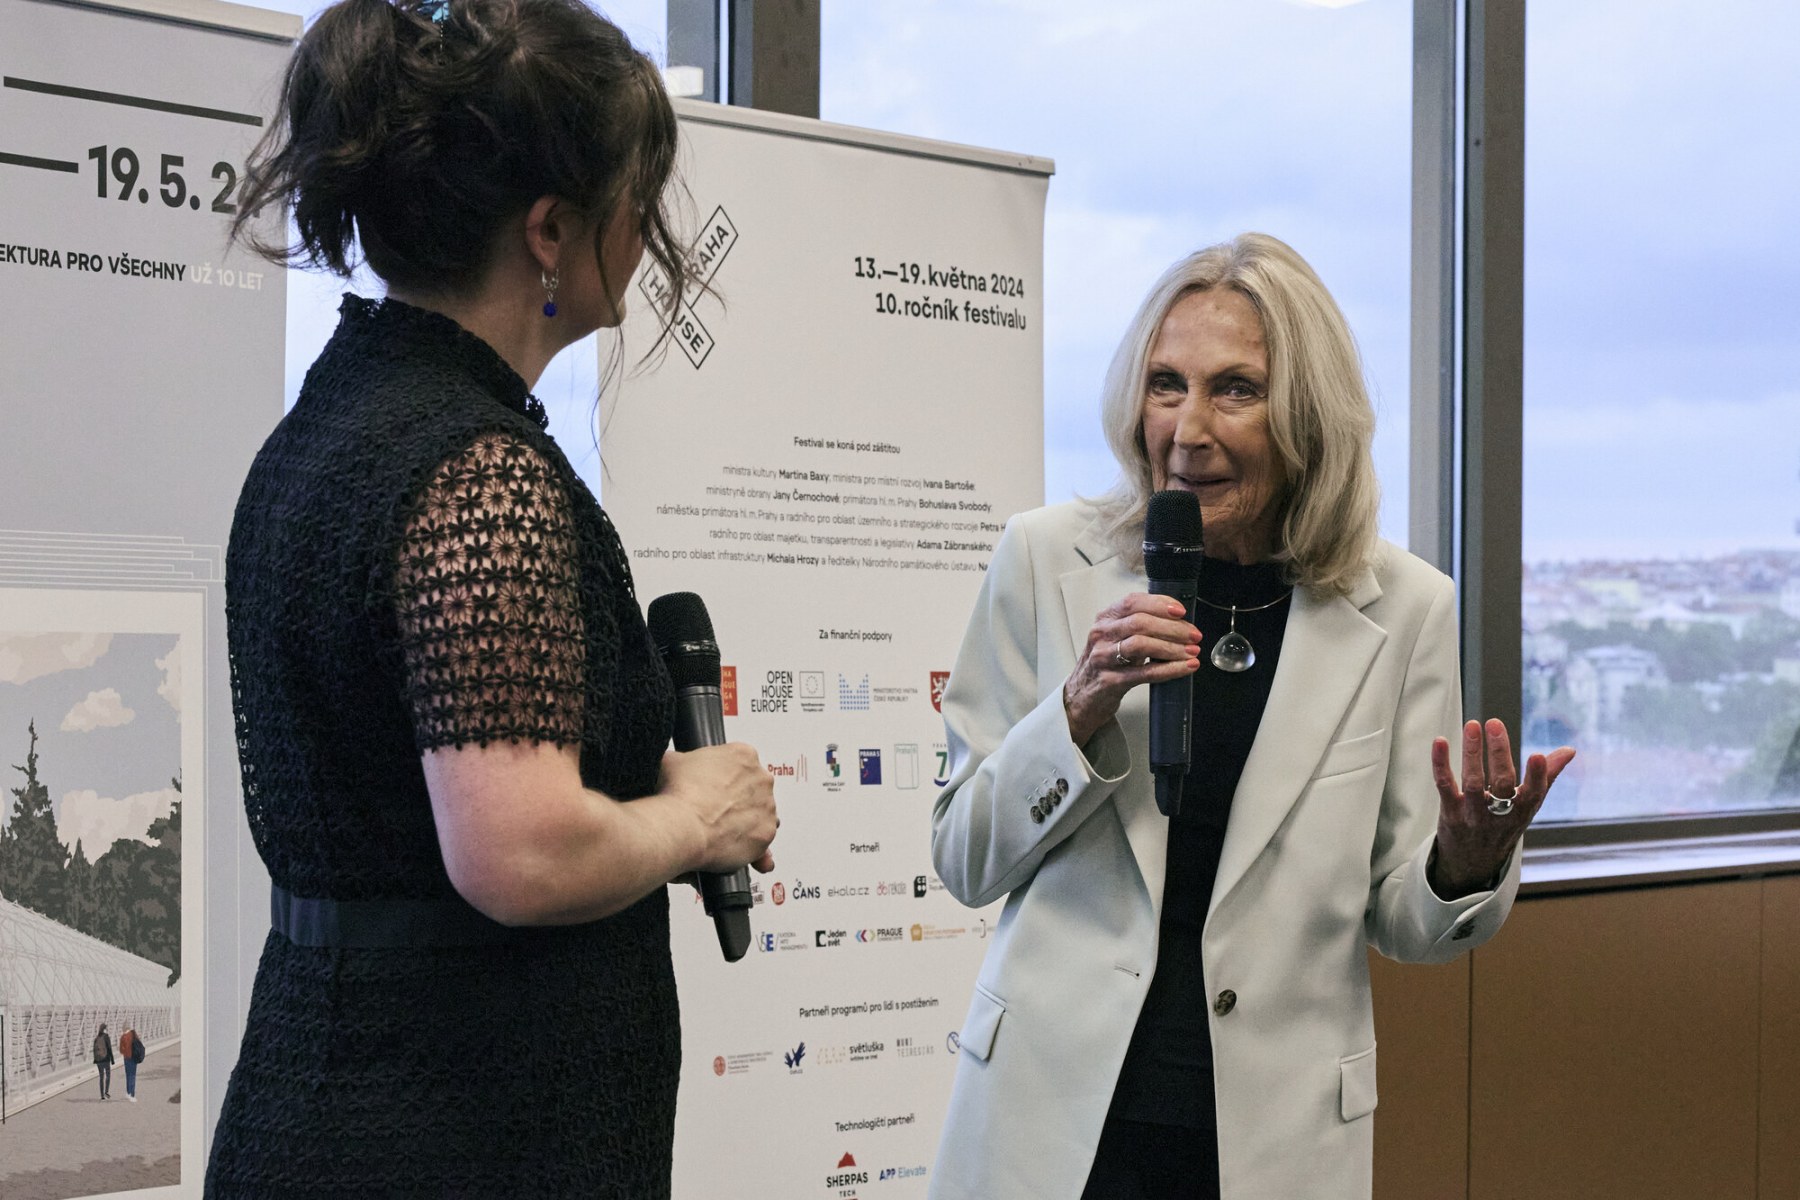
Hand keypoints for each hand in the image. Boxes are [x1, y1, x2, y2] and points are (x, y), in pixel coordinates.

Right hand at [660, 744, 777, 873]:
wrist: (681, 827)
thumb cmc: (678, 795)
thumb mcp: (672, 761)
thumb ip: (684, 760)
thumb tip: (678, 766)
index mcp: (743, 755)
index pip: (741, 765)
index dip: (725, 779)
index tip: (714, 788)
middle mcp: (762, 779)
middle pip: (754, 790)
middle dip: (738, 801)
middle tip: (716, 811)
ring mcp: (767, 807)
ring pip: (760, 816)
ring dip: (745, 823)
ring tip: (721, 831)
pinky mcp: (767, 833)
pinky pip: (761, 841)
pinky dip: (748, 845)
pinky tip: (729, 847)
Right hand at [1062, 593, 1200, 746]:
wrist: (1081, 697)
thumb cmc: (1105, 664)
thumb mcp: (1116, 638)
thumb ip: (1139, 626)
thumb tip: (1178, 622)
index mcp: (1105, 619)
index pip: (1133, 602)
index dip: (1160, 604)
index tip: (1181, 611)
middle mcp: (1101, 635)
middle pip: (1140, 622)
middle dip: (1173, 628)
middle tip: (1194, 635)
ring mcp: (1104, 658)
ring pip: (1142, 645)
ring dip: (1172, 647)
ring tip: (1192, 651)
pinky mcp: (1111, 681)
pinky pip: (1145, 673)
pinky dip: (1170, 669)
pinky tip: (1186, 668)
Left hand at [1429, 718, 1575, 897]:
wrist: (1473, 864)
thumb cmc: (1504, 826)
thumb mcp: (1528, 807)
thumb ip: (1547, 777)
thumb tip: (1570, 750)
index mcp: (1523, 811)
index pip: (1533, 794)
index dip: (1537, 776)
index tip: (1537, 755)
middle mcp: (1499, 815)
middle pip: (1501, 783)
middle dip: (1499, 753)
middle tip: (1494, 723)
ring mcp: (1473, 815)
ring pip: (1473, 783)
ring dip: (1472, 753)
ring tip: (1472, 725)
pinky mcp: (1450, 813)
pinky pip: (1445, 786)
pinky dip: (1441, 764)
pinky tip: (1440, 742)